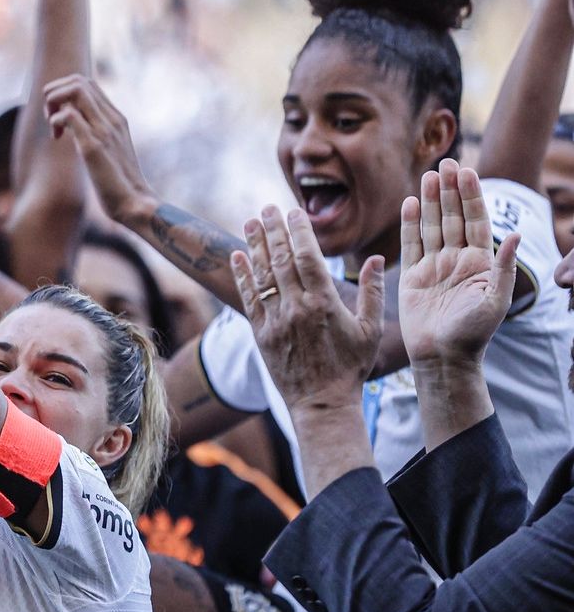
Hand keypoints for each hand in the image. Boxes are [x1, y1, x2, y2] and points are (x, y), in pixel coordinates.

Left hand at [43, 74, 154, 222]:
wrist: (134, 204)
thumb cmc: (118, 183)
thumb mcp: (108, 150)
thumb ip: (95, 133)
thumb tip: (73, 122)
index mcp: (116, 118)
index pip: (87, 83)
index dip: (64, 92)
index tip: (58, 115)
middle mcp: (112, 119)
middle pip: (80, 80)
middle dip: (55, 92)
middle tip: (51, 118)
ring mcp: (104, 130)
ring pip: (76, 89)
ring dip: (54, 101)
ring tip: (54, 126)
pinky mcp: (94, 146)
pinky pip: (69, 115)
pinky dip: (55, 121)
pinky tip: (58, 138)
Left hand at [233, 206, 384, 411]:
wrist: (322, 402)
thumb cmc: (351, 366)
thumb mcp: (370, 330)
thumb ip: (372, 292)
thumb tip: (374, 258)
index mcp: (324, 304)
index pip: (307, 257)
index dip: (298, 231)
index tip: (292, 212)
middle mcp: (296, 308)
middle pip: (281, 260)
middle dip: (273, 230)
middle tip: (267, 208)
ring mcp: (275, 320)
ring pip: (262, 275)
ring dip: (254, 245)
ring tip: (250, 221)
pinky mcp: (260, 333)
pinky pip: (248, 298)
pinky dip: (242, 275)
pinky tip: (238, 255)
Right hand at [399, 160, 519, 369]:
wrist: (443, 357)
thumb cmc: (473, 334)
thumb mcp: (497, 300)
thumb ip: (504, 267)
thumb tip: (515, 235)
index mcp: (480, 263)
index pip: (475, 221)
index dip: (471, 195)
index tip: (466, 171)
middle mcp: (457, 260)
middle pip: (452, 217)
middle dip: (450, 190)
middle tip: (445, 162)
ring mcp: (434, 266)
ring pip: (432, 225)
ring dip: (431, 200)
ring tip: (428, 175)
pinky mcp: (412, 276)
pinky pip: (411, 244)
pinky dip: (410, 223)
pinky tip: (410, 203)